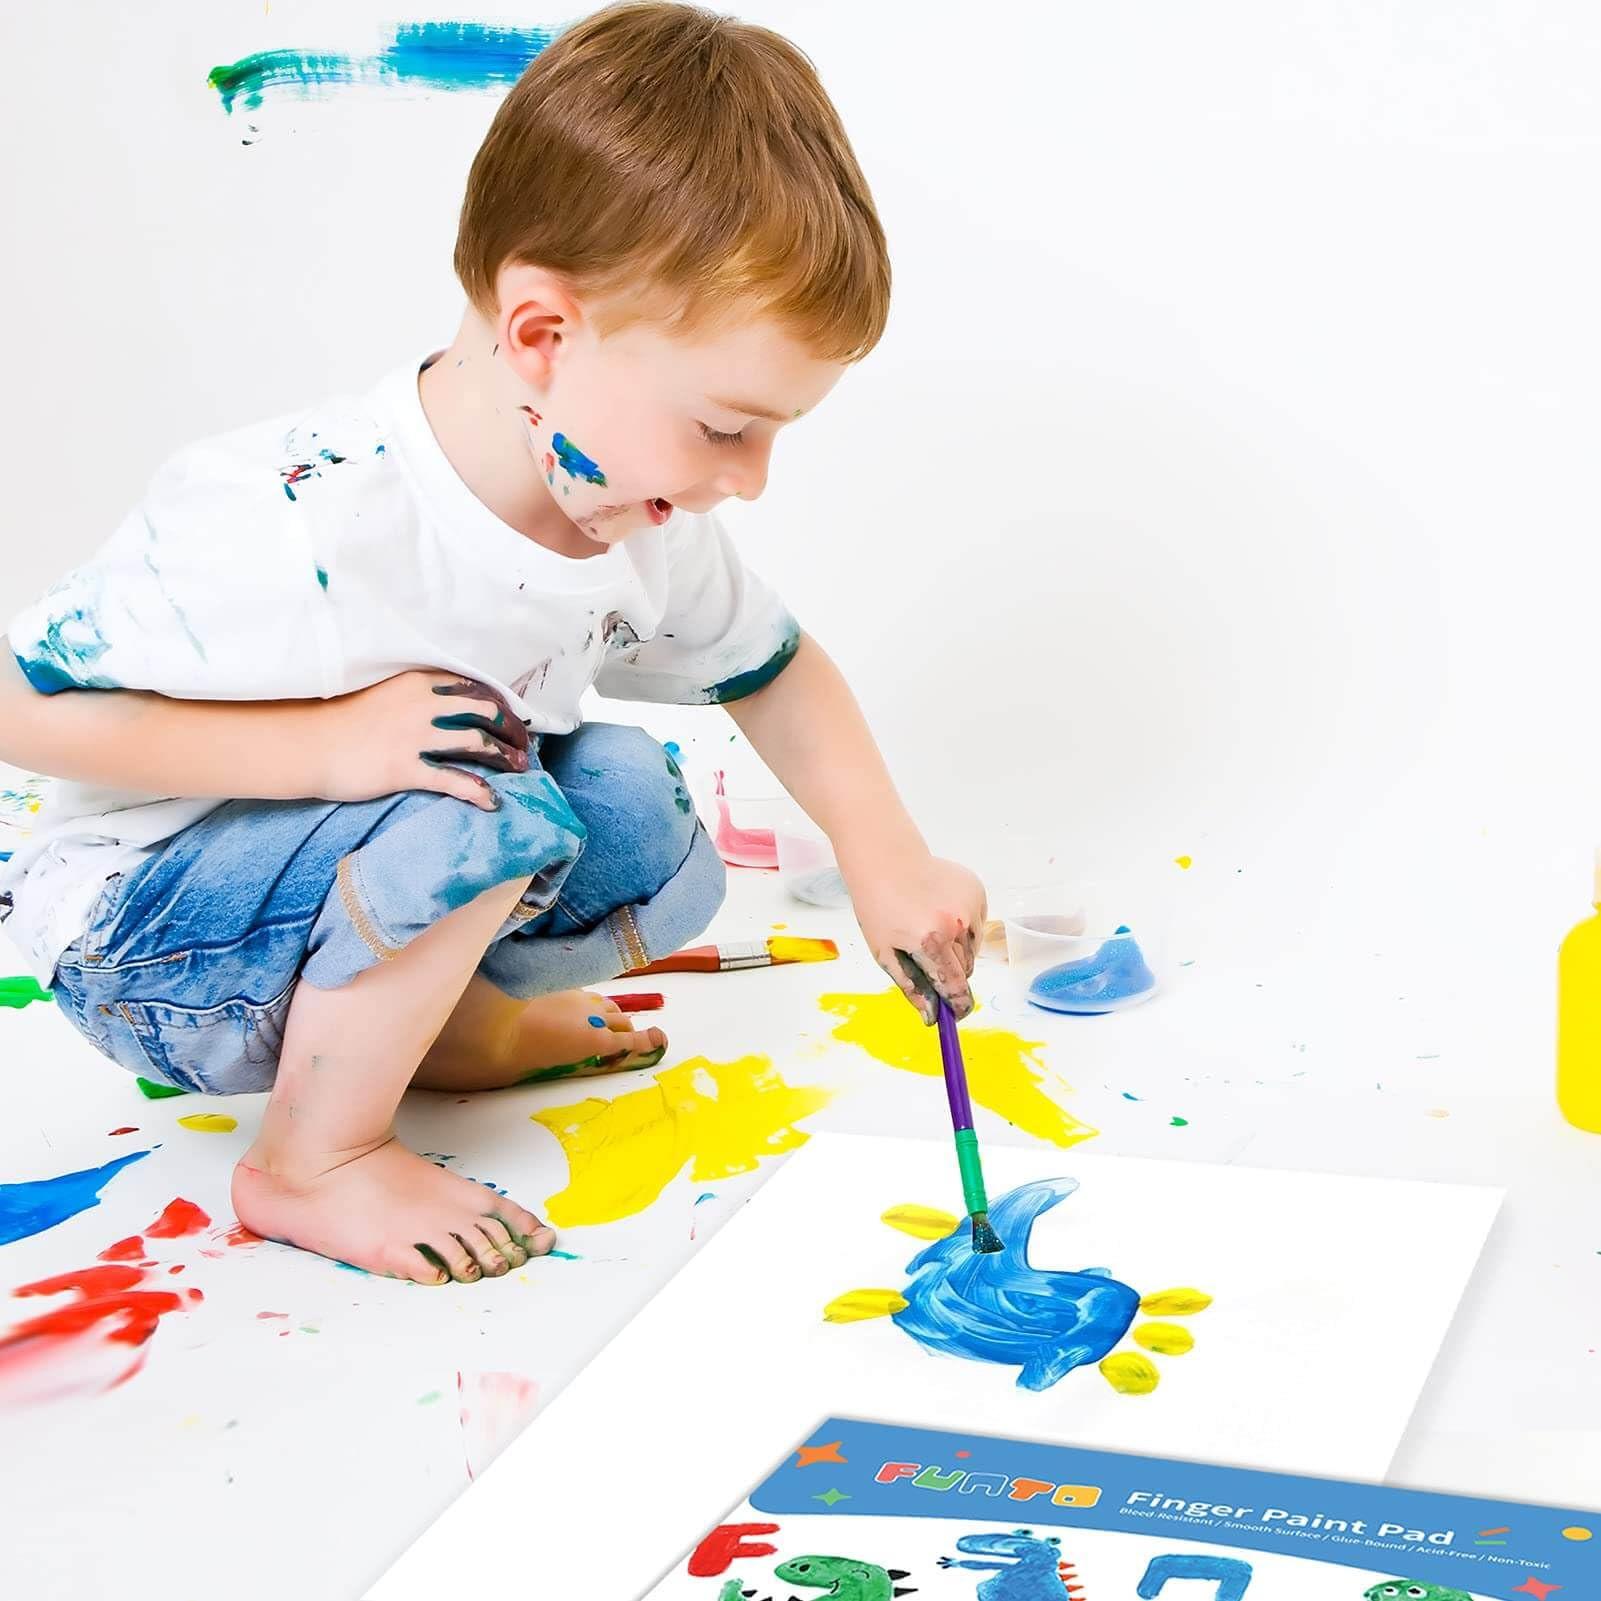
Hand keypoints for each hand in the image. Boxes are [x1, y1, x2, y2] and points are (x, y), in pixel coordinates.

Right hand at [316, 670, 530, 810]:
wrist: (305, 742)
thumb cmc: (339, 720)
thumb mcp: (382, 695)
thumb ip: (414, 696)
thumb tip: (445, 706)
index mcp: (416, 682)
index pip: (472, 687)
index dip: (498, 703)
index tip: (512, 716)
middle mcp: (422, 704)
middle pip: (483, 710)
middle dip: (510, 728)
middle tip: (523, 745)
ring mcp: (414, 736)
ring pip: (476, 741)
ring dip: (503, 756)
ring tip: (518, 769)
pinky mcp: (405, 768)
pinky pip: (453, 780)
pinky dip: (478, 791)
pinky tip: (492, 802)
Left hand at [844, 848, 987, 1024]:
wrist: (886, 859)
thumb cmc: (878, 907)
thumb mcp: (885, 952)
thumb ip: (912, 987)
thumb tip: (931, 1018)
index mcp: (930, 940)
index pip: (955, 986)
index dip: (958, 1005)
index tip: (957, 1015)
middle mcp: (956, 923)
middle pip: (966, 969)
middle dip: (950, 972)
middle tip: (927, 958)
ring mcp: (970, 905)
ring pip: (973, 948)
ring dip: (957, 949)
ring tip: (929, 928)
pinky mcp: (977, 891)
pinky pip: (978, 925)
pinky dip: (964, 927)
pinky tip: (940, 912)